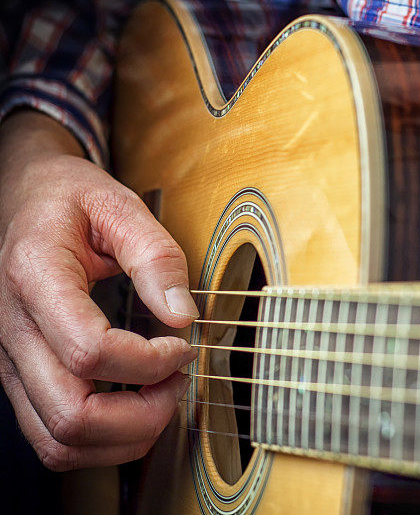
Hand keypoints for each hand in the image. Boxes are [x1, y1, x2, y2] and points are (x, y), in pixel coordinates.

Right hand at [0, 111, 198, 470]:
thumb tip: (183, 315)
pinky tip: (135, 409)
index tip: (183, 345)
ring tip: (161, 396)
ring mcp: (11, 362)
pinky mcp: (21, 378)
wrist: (22, 197)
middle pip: (72, 414)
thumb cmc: (68, 200)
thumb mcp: (119, 205)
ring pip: (58, 442)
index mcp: (36, 279)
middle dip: (143, 414)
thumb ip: (157, 256)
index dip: (149, 362)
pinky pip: (53, 439)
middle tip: (178, 380)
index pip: (89, 351)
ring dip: (124, 436)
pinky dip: (102, 441)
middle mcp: (12, 330)